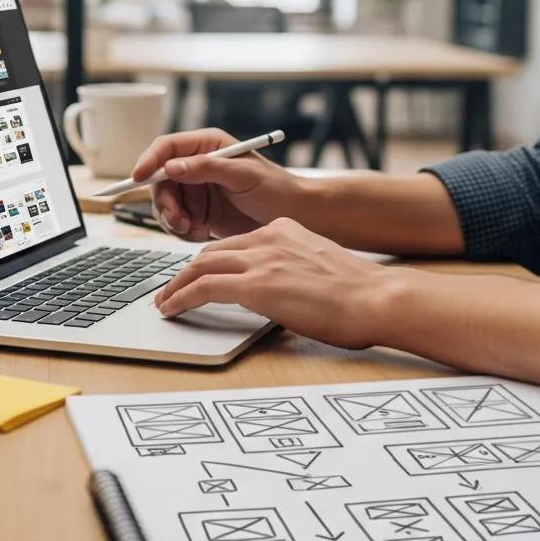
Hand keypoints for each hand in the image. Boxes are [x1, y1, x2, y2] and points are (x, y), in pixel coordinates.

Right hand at [131, 128, 302, 240]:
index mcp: (207, 146)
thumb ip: (207, 168)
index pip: (167, 147)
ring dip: (172, 219)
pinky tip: (200, 234)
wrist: (295, 217)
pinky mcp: (200, 213)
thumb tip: (171, 166)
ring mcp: (197, 190)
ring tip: (193, 229)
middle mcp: (197, 165)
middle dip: (164, 201)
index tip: (138, 176)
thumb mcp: (243, 175)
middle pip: (159, 179)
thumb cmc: (276, 189)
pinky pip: (176, 222)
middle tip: (177, 219)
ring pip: (165, 203)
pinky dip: (182, 231)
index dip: (149, 160)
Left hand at [153, 218, 398, 348]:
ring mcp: (261, 259)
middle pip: (211, 251)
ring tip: (164, 302)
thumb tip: (279, 289)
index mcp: (284, 230)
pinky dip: (182, 297)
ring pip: (201, 266)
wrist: (375, 298)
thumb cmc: (357, 293)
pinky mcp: (256, 284)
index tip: (197, 275)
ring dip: (177, 285)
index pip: (235, 244)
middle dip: (185, 272)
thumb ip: (292, 268)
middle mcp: (268, 238)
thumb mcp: (318, 266)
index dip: (210, 261)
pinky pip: (204, 288)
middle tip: (171, 290)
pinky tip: (172, 310)